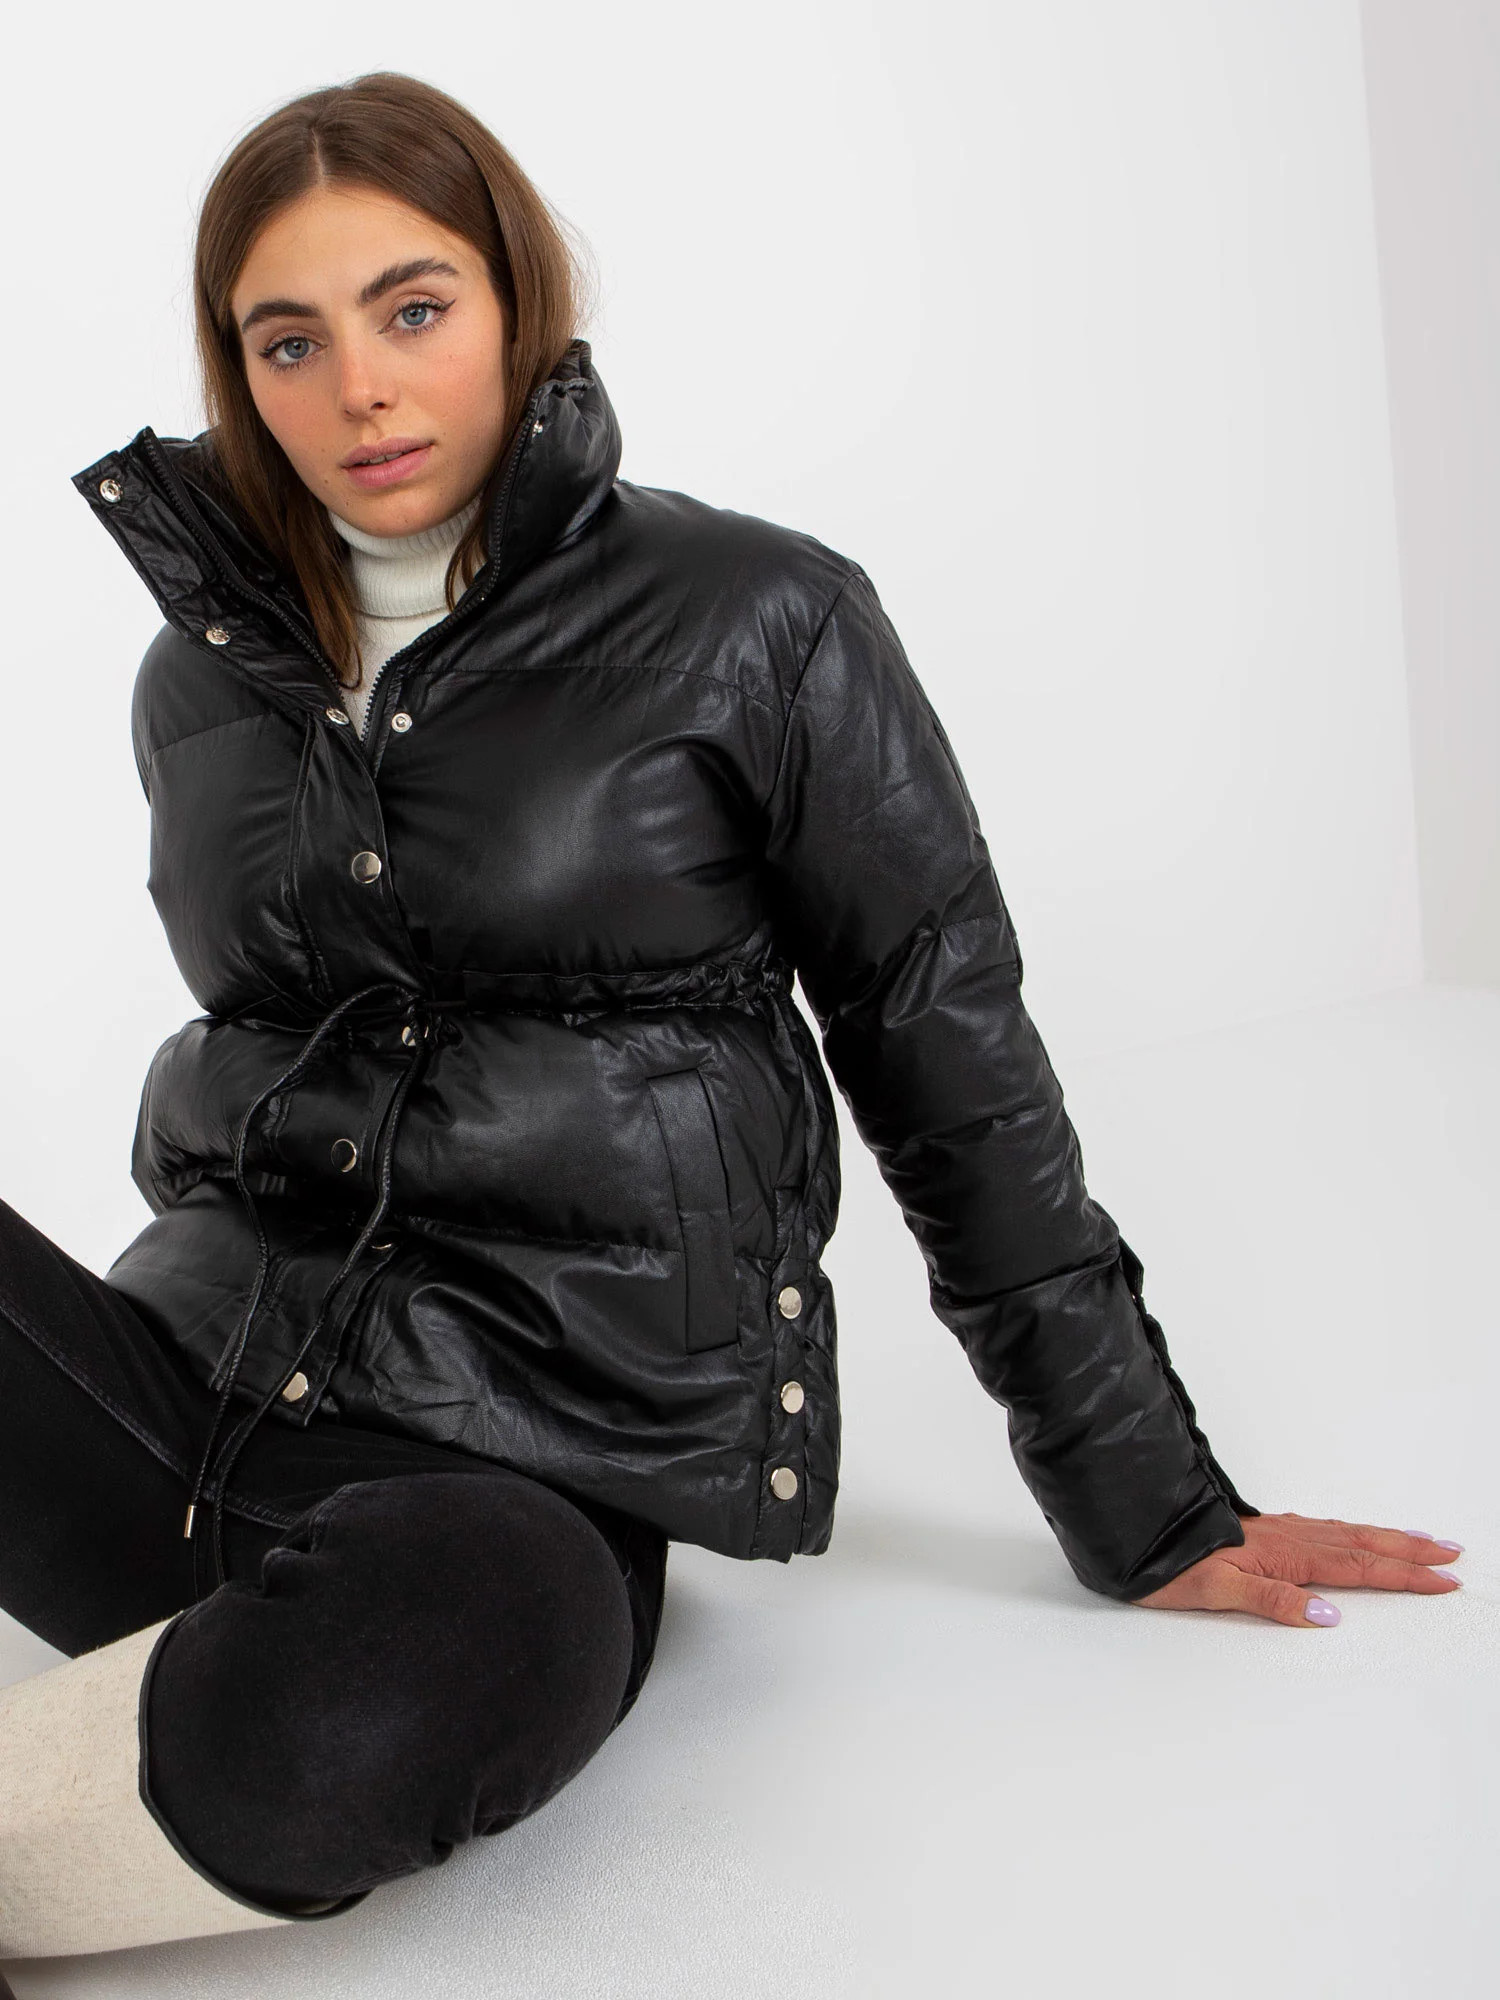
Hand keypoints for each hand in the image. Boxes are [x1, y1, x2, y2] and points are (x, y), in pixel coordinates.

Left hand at [1133, 1510, 1464, 1625]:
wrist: (1130, 1531)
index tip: (1444, 1578)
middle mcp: (1285, 1537)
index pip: (1358, 1566)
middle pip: (1361, 1543)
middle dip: (1409, 1549)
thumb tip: (1327, 1616)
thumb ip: (1273, 1601)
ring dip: (1386, 1537)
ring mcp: (1274, 1531)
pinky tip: (1352, 1534)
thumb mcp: (1215, 1590)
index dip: (1404, 1573)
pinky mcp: (1260, 1530)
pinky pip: (1322, 1528)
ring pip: (1344, 1532)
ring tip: (1420, 1540)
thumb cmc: (1166, 1563)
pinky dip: (1350, 1532)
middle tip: (1452, 1554)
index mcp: (1283, 1554)